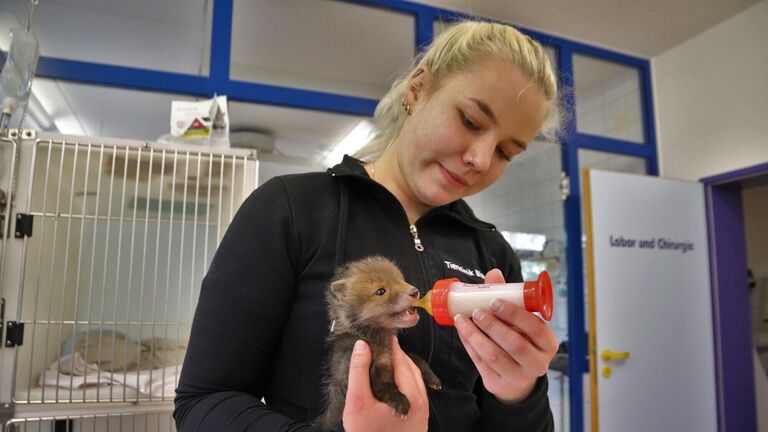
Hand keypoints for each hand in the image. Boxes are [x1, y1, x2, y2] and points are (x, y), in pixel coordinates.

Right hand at [342, 337, 428, 431]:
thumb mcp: (357, 402)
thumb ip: (359, 371)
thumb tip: (363, 345)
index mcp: (412, 394)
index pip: (401, 359)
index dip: (388, 345)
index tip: (378, 334)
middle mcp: (422, 401)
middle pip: (409, 368)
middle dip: (395, 355)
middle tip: (378, 346)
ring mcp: (422, 412)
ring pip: (413, 380)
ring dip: (399, 368)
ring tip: (382, 361)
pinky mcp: (418, 420)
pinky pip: (413, 392)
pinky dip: (402, 381)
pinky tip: (389, 382)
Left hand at [454, 269, 558, 403]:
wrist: (517, 376)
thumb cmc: (521, 340)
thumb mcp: (521, 322)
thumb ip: (509, 298)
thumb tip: (493, 274)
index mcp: (548, 344)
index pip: (536, 328)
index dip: (514, 314)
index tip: (494, 302)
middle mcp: (537, 363)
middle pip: (515, 344)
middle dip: (493, 325)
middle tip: (477, 311)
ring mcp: (518, 376)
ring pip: (494, 356)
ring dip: (475, 336)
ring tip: (462, 320)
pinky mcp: (499, 383)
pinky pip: (480, 364)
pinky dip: (469, 345)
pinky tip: (462, 332)